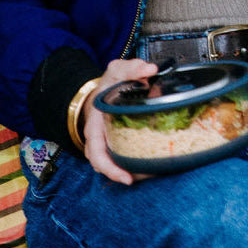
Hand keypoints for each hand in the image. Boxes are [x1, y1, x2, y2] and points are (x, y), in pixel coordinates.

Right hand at [80, 58, 157, 185]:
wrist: (103, 87)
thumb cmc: (109, 83)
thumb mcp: (117, 71)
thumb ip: (132, 68)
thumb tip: (150, 69)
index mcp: (95, 126)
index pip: (97, 154)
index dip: (110, 169)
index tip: (127, 177)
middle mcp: (99, 139)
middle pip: (106, 165)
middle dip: (123, 175)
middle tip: (144, 180)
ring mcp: (107, 143)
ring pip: (116, 164)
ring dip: (132, 172)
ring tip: (152, 174)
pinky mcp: (118, 143)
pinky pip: (124, 158)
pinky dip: (136, 164)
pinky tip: (152, 165)